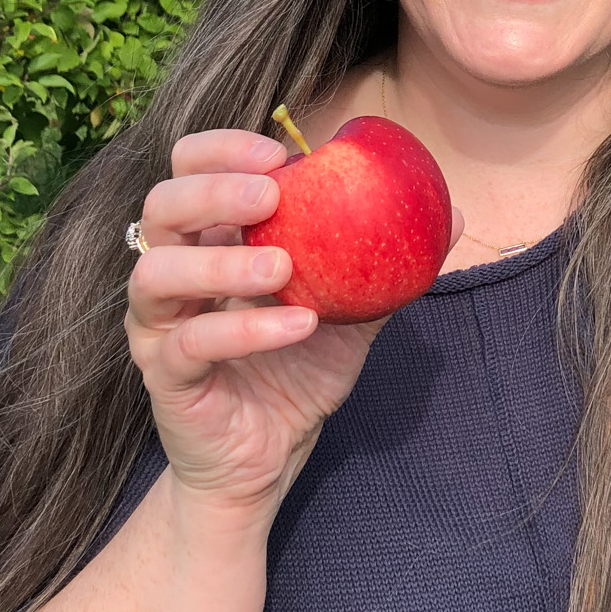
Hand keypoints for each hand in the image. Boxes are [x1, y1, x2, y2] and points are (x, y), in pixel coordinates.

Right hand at [125, 130, 459, 520]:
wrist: (267, 461)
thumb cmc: (298, 371)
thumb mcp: (353, 311)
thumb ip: (390, 262)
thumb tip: (453, 214)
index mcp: (209, 241)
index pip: (189, 170)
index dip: (222, 150)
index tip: (281, 154)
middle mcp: (173, 274)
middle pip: (161, 208)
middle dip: (213, 190)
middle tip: (273, 193)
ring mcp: (159, 326)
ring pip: (157, 274)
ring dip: (221, 261)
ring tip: (283, 266)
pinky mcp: (164, 377)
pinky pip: (192, 345)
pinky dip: (246, 330)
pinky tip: (300, 325)